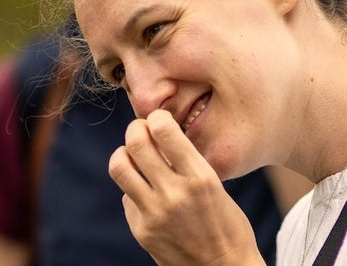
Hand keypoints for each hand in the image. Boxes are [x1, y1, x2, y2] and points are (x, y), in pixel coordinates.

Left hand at [108, 110, 265, 265]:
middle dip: (135, 129)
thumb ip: (186, 162)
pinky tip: (149, 194)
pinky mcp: (141, 230)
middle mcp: (174, 193)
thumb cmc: (227, 225)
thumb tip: (158, 135)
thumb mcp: (215, 185)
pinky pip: (127, 196)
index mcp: (200, 177)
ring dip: (124, 154)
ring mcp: (154, 214)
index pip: (164, 129)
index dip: (157, 117)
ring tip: (134, 156)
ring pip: (119, 166)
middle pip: (136, 143)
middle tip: (141, 130)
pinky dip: (134, 189)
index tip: (159, 119)